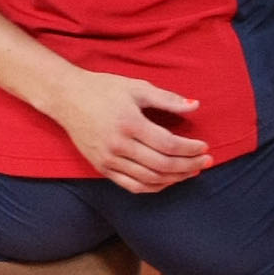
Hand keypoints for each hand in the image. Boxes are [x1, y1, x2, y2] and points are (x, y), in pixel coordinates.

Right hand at [49, 72, 208, 191]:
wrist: (67, 98)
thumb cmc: (104, 89)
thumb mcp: (137, 87)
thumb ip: (168, 99)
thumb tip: (196, 106)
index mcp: (130, 124)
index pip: (168, 144)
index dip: (190, 149)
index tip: (205, 147)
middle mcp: (119, 146)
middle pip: (162, 165)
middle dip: (188, 165)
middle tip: (206, 162)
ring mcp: (108, 160)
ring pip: (149, 179)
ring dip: (174, 179)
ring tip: (191, 172)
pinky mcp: (101, 168)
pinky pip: (131, 186)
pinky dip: (153, 187)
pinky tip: (167, 181)